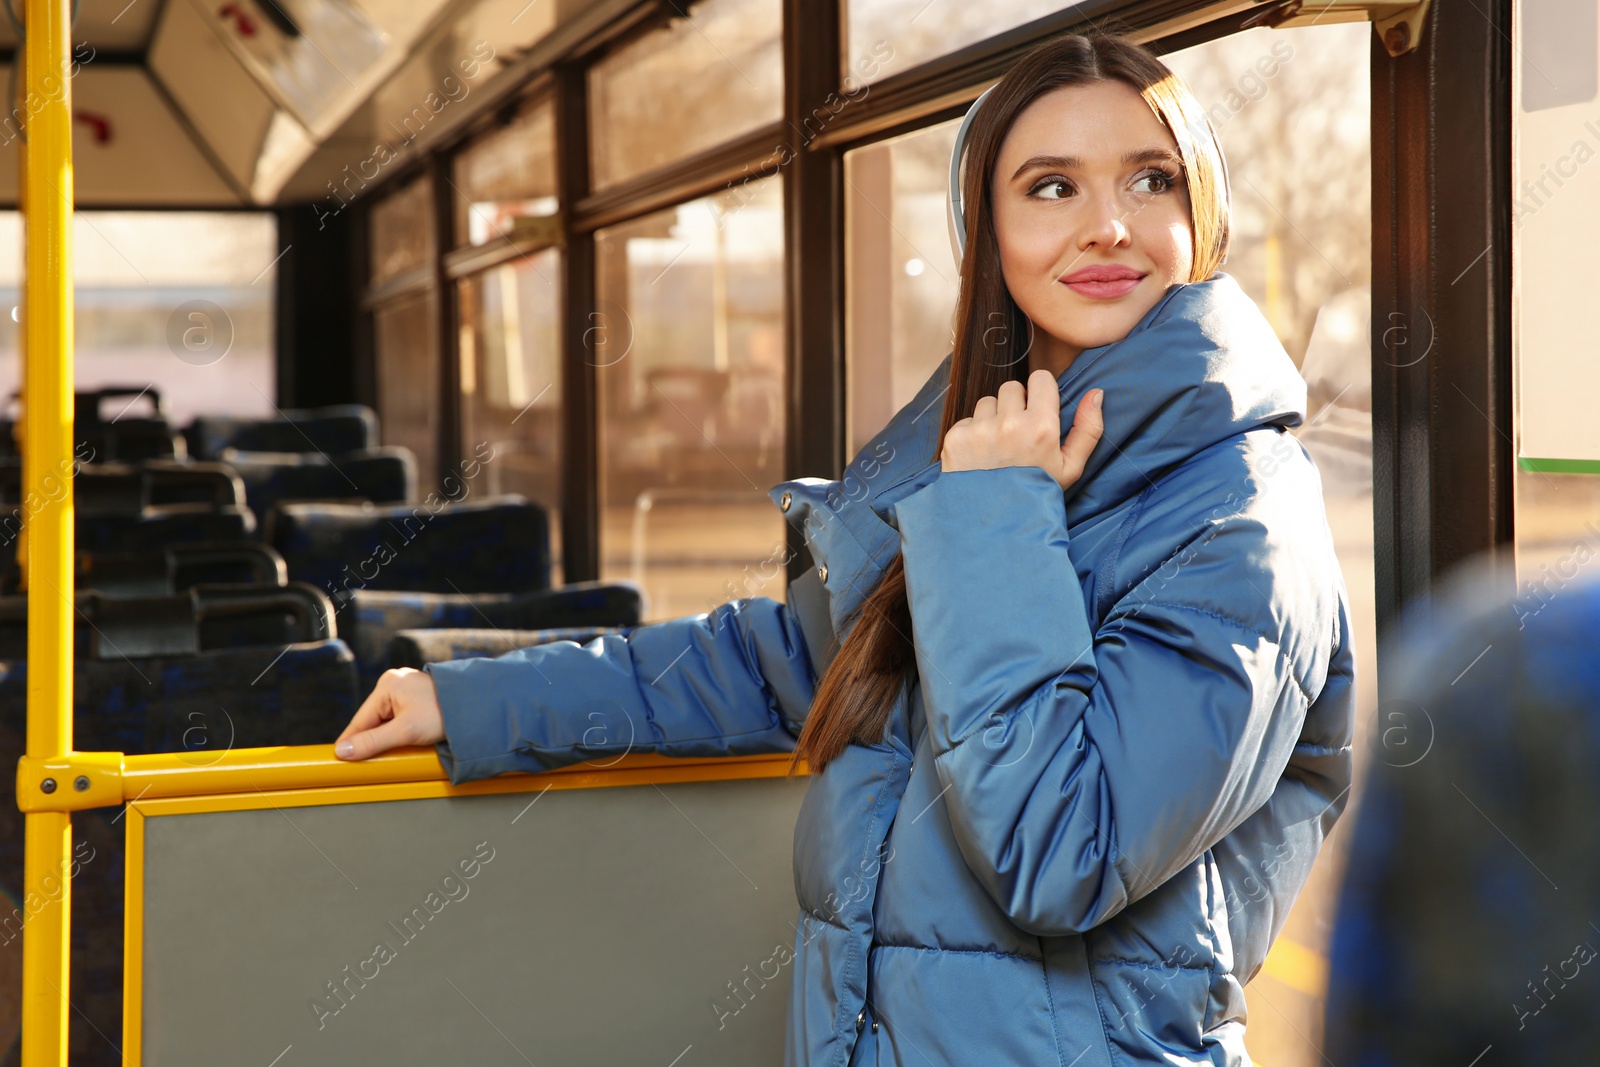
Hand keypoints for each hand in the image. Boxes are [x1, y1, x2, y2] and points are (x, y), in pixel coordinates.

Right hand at [334, 667, 444, 759]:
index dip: (350, 742)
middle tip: (366, 764)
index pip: (360, 720)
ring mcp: (408, 691)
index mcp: (387, 685)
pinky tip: (404, 745)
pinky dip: (399, 733)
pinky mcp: (419, 700)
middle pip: (373, 721)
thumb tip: (343, 752)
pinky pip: (400, 720)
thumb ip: (373, 742)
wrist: (480, 707)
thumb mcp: (406, 731)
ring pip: (386, 722)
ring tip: (391, 754)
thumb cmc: (444, 714)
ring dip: (387, 738)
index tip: (338, 760)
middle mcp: (395, 684)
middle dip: (373, 741)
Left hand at [939, 369, 1104, 489]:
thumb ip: (1088, 428)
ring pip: (987, 402)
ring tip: (997, 449)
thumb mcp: (1071, 468)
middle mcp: (1008, 424)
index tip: (1038, 408)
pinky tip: (980, 458)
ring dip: (992, 418)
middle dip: (1015, 405)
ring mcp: (979, 430)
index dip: (1040, 392)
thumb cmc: (1037, 495)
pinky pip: (967, 420)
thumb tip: (1097, 392)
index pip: (1040, 378)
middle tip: (1017, 435)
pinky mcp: (956, 438)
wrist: (995, 527)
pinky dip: (972, 434)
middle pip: (1011, 388)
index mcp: (1041, 427)